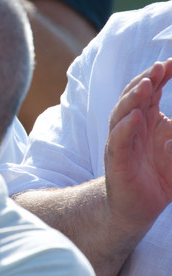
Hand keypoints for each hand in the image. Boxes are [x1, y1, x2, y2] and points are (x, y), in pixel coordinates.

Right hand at [104, 59, 171, 233]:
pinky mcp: (116, 160)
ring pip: (122, 113)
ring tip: (147, 85)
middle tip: (160, 67)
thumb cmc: (160, 176)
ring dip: (133, 98)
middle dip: (146, 80)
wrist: (137, 208)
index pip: (151, 91)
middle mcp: (131, 125)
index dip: (160, 76)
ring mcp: (121, 141)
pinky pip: (118, 141)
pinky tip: (135, 118)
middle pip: (134, 96)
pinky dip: (125, 128)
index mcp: (146, 119)